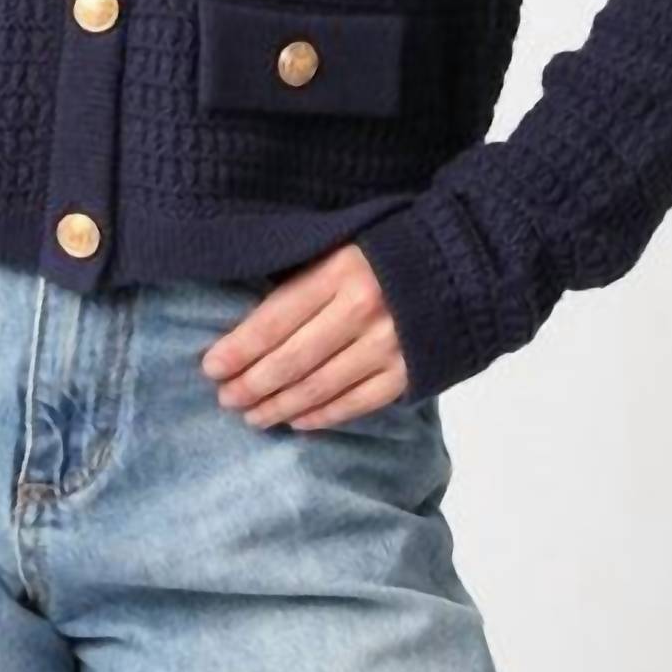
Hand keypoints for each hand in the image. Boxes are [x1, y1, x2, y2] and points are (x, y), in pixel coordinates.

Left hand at [200, 240, 408, 428]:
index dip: (239, 348)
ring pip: (319, 387)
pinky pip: (356, 404)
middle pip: (292, 360)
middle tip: (226, 398)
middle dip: (252, 384)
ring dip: (280, 406)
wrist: (460, 265)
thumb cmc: (385, 253)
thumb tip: (247, 326)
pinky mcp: (408, 372)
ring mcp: (388, 345)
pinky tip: (297, 421)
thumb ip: (301, 282)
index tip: (211, 367)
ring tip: (252, 415)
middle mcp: (362, 310)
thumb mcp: (338, 250)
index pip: (275, 319)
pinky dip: (322, 416)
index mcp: (339, 272)